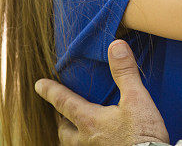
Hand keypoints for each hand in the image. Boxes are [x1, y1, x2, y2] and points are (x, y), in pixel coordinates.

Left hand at [34, 40, 168, 145]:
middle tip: (60, 112)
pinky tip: (99, 142)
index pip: (64, 102)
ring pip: (73, 144)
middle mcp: (86, 139)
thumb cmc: (142, 133)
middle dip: (60, 120)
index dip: (50, 91)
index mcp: (90, 121)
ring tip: (76, 129)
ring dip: (71, 135)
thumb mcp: (137, 98)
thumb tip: (115, 46)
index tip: (39, 84)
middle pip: (64, 130)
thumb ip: (125, 72)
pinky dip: (87, 144)